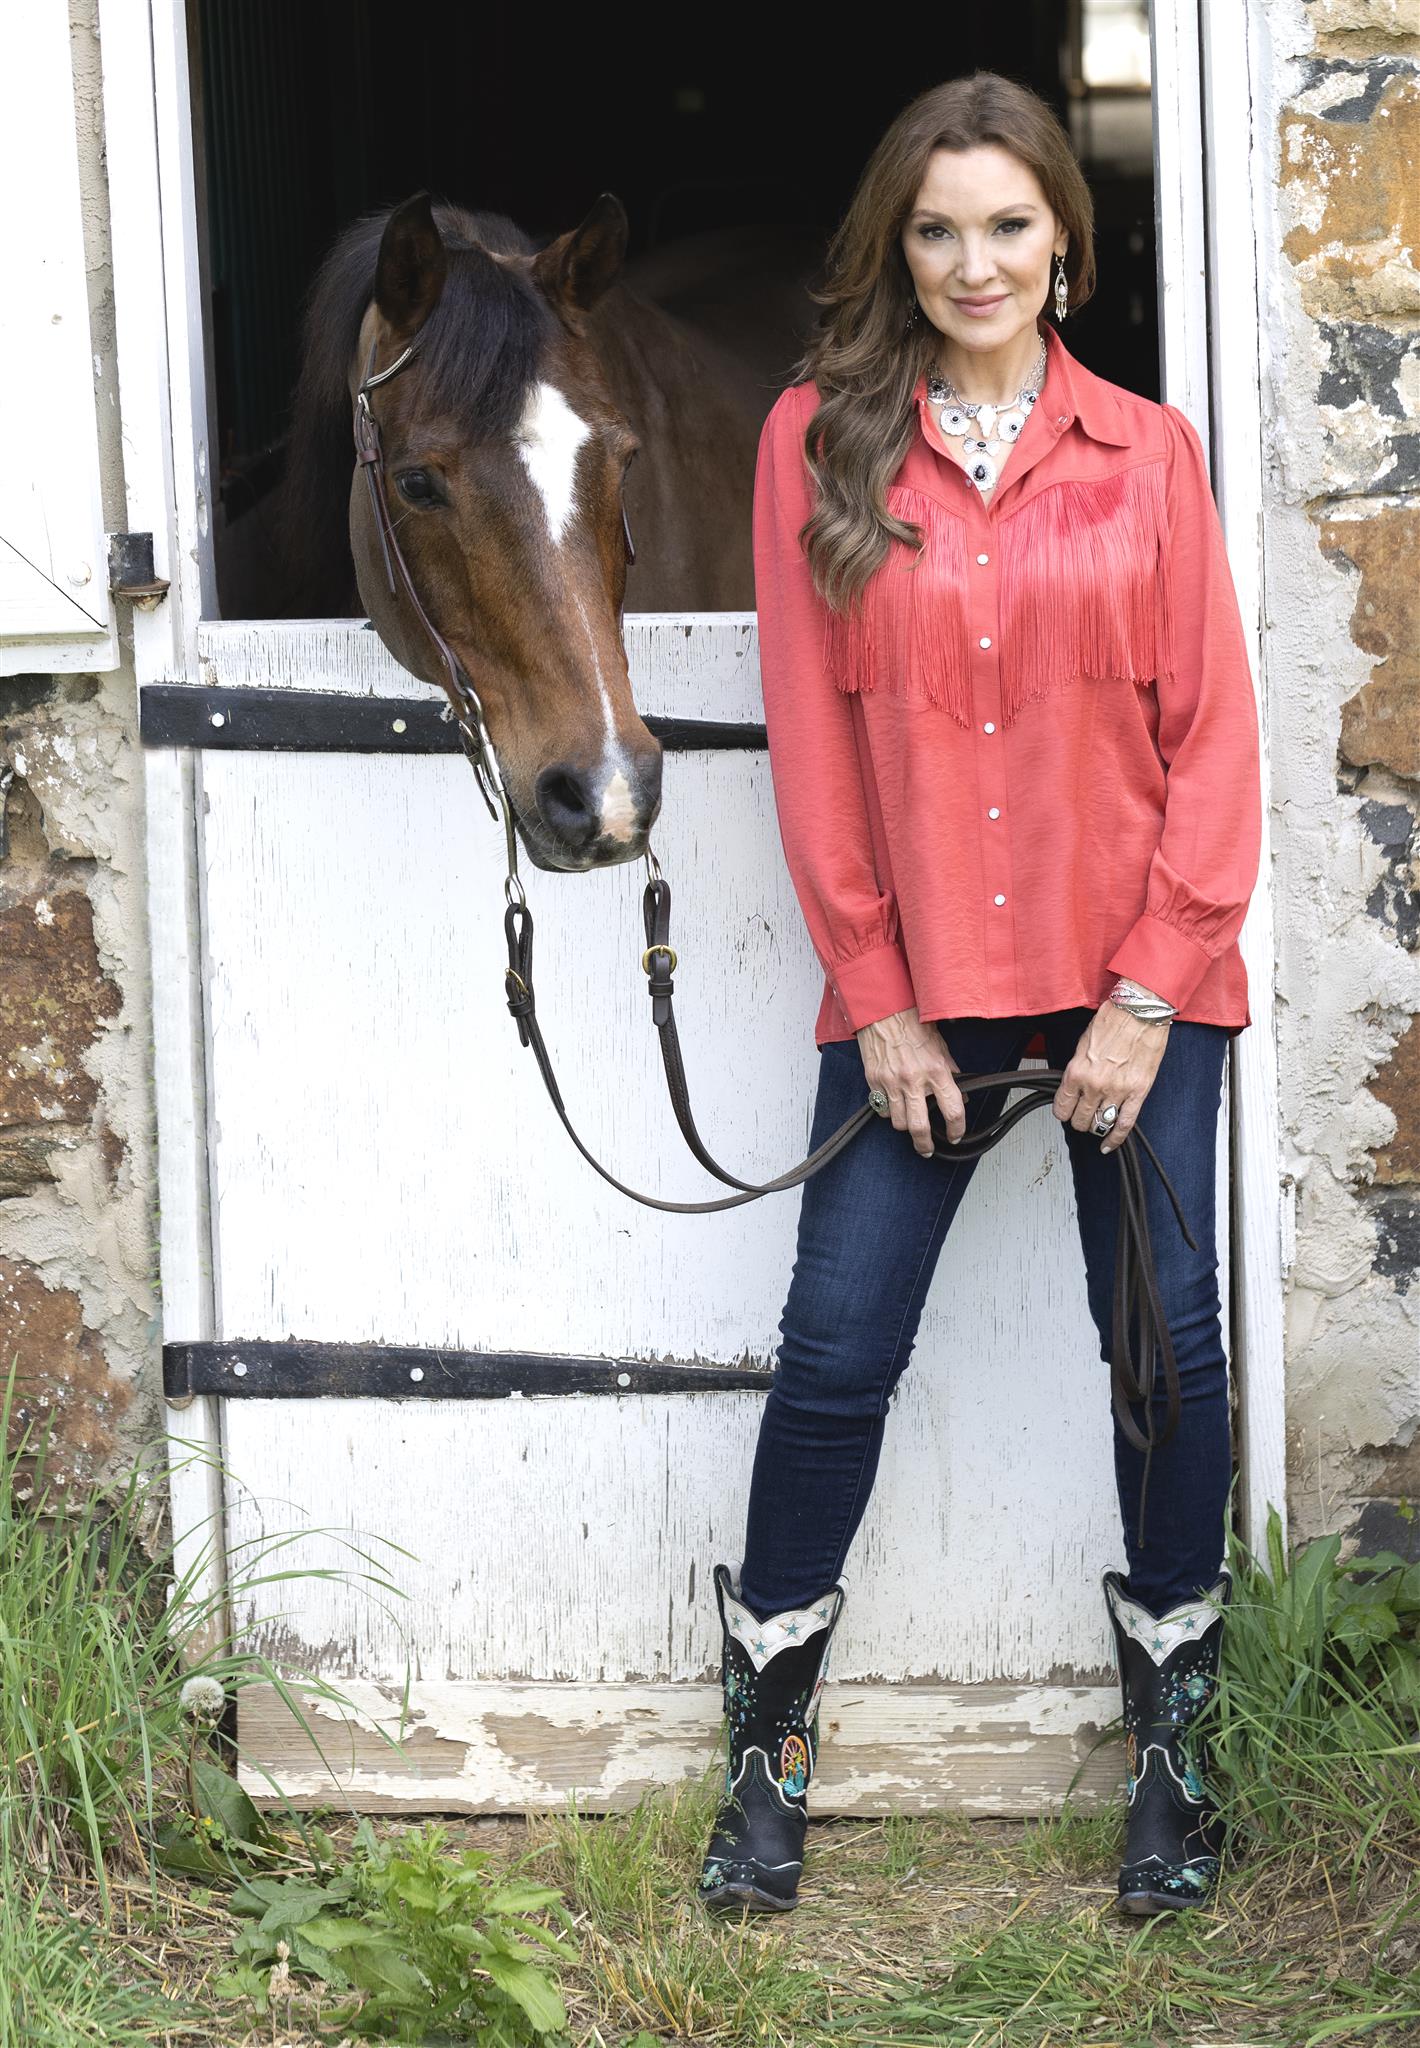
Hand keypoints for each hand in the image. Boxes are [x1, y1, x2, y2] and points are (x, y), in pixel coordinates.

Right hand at [856, 1007, 964, 1158]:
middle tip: (927, 1149)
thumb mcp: (940, 1045)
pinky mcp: (874, 1081)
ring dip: (905, 1125)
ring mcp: (891, 1082)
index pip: (953, 1110)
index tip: (956, 1135)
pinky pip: (881, 1108)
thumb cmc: (912, 1023)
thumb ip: (949, 1071)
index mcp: (936, 1070)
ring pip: (898, 1122)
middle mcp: (914, 1080)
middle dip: (925, 1144)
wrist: (884, 1011)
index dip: (957, 1128)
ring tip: (909, 1121)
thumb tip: (958, 1091)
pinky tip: (893, 1104)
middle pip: (920, 1127)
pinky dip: (888, 1111)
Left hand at [1054, 999, 1169, 1152]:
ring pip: (1099, 1124)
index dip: (1062, 1111)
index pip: (1062, 1106)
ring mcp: (1117, 1091)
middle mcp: (1095, 1085)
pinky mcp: (1138, 1092)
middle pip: (1079, 1120)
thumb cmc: (1113, 1020)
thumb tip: (1074, 1085)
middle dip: (1078, 1120)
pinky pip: (1124, 1124)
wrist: (1140, 1011)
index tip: (1065, 1111)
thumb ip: (1078, 1067)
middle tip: (1082, 1115)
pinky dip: (1116, 1138)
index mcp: (1077, 1071)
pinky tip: (1109, 1144)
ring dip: (1095, 1126)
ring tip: (1096, 1123)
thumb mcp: (1083, 1043)